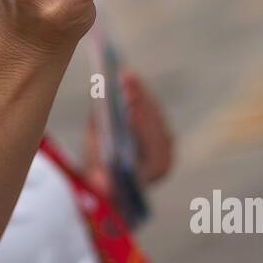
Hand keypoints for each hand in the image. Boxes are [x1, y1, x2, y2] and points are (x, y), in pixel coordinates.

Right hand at [82, 71, 174, 191]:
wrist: (112, 189)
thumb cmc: (101, 180)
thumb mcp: (96, 168)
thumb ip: (98, 148)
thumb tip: (99, 114)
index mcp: (154, 172)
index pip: (151, 145)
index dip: (140, 127)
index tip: (130, 110)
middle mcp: (166, 156)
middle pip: (154, 123)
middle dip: (139, 100)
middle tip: (125, 79)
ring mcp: (165, 142)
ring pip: (154, 112)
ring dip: (139, 92)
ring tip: (124, 73)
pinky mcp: (160, 130)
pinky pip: (151, 109)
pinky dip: (140, 94)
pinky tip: (126, 79)